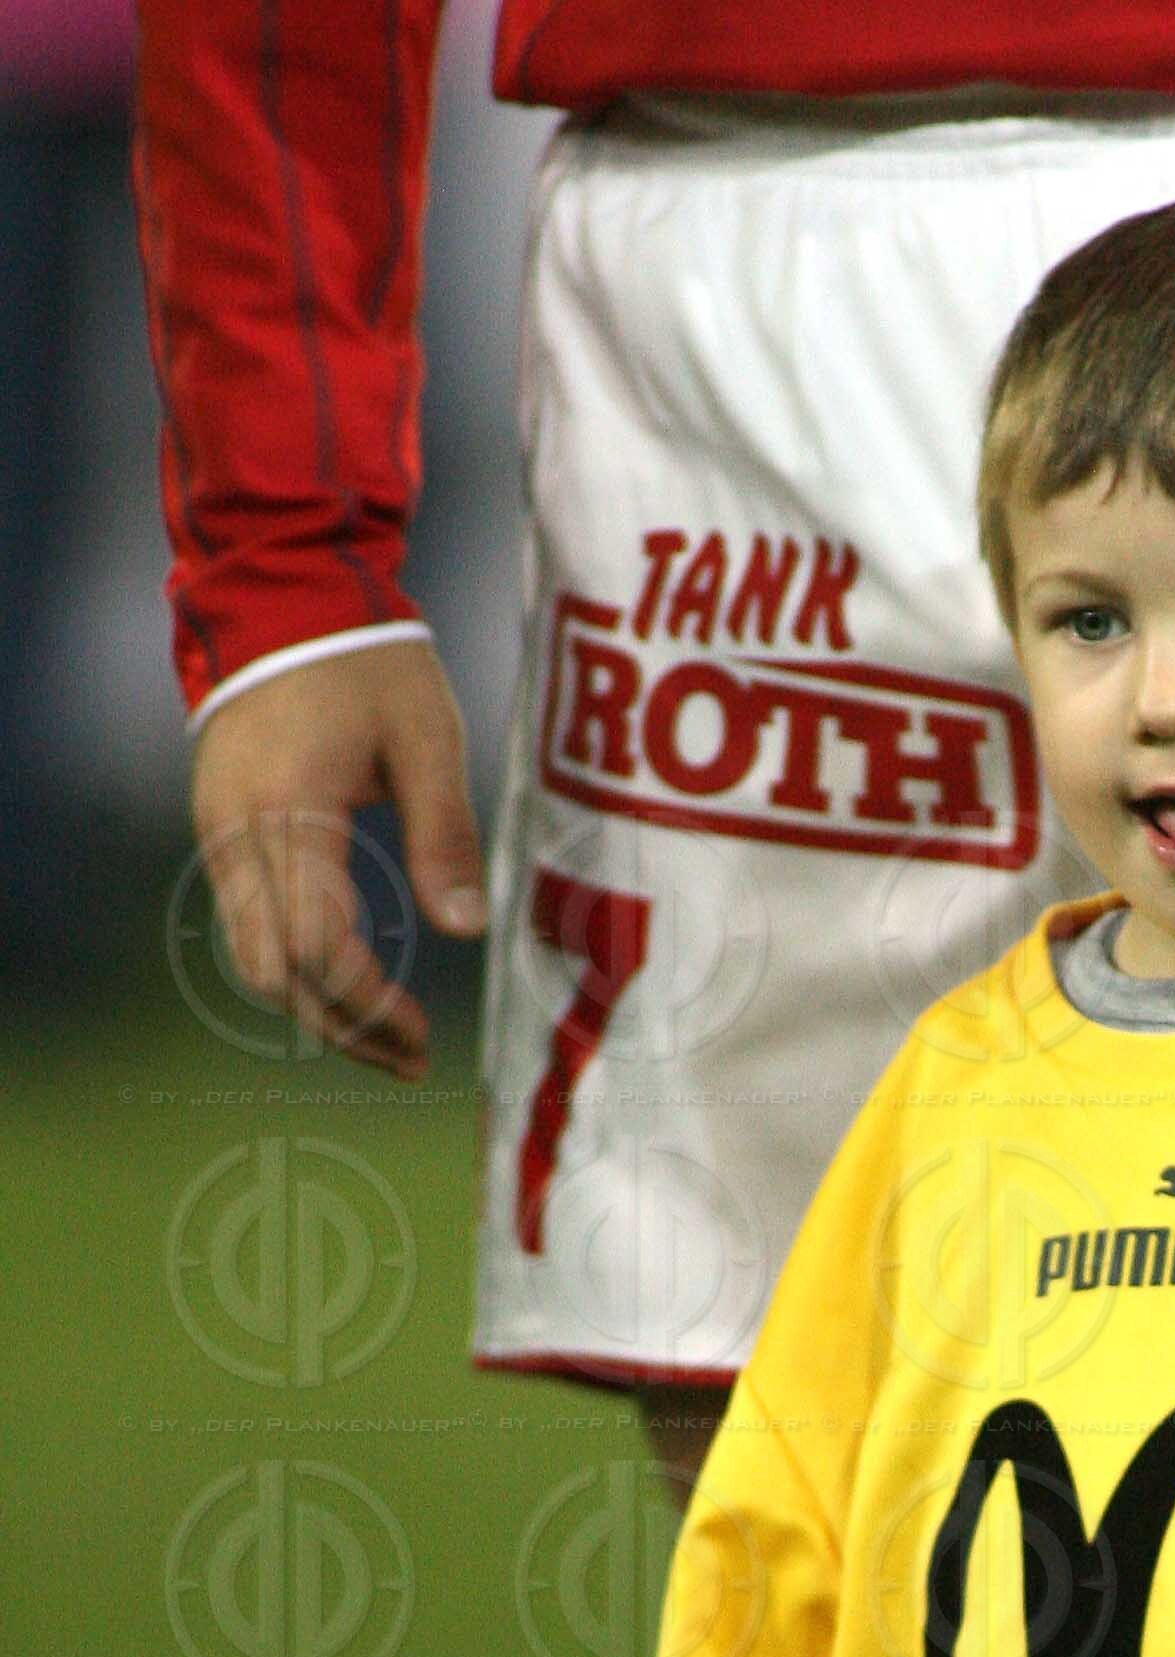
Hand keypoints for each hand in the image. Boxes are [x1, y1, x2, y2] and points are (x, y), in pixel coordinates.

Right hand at [188, 637, 485, 1078]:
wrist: (282, 589)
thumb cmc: (366, 660)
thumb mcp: (427, 737)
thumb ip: (444, 834)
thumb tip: (466, 930)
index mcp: (288, 808)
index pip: (317, 945)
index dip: (369, 1004)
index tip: (422, 1037)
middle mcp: (236, 831)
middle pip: (274, 973)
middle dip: (342, 1027)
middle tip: (411, 1057)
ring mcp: (218, 833)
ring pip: (253, 959)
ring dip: (318, 1009)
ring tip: (389, 1039)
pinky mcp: (220, 830)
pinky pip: (248, 926)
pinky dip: (298, 969)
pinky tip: (351, 986)